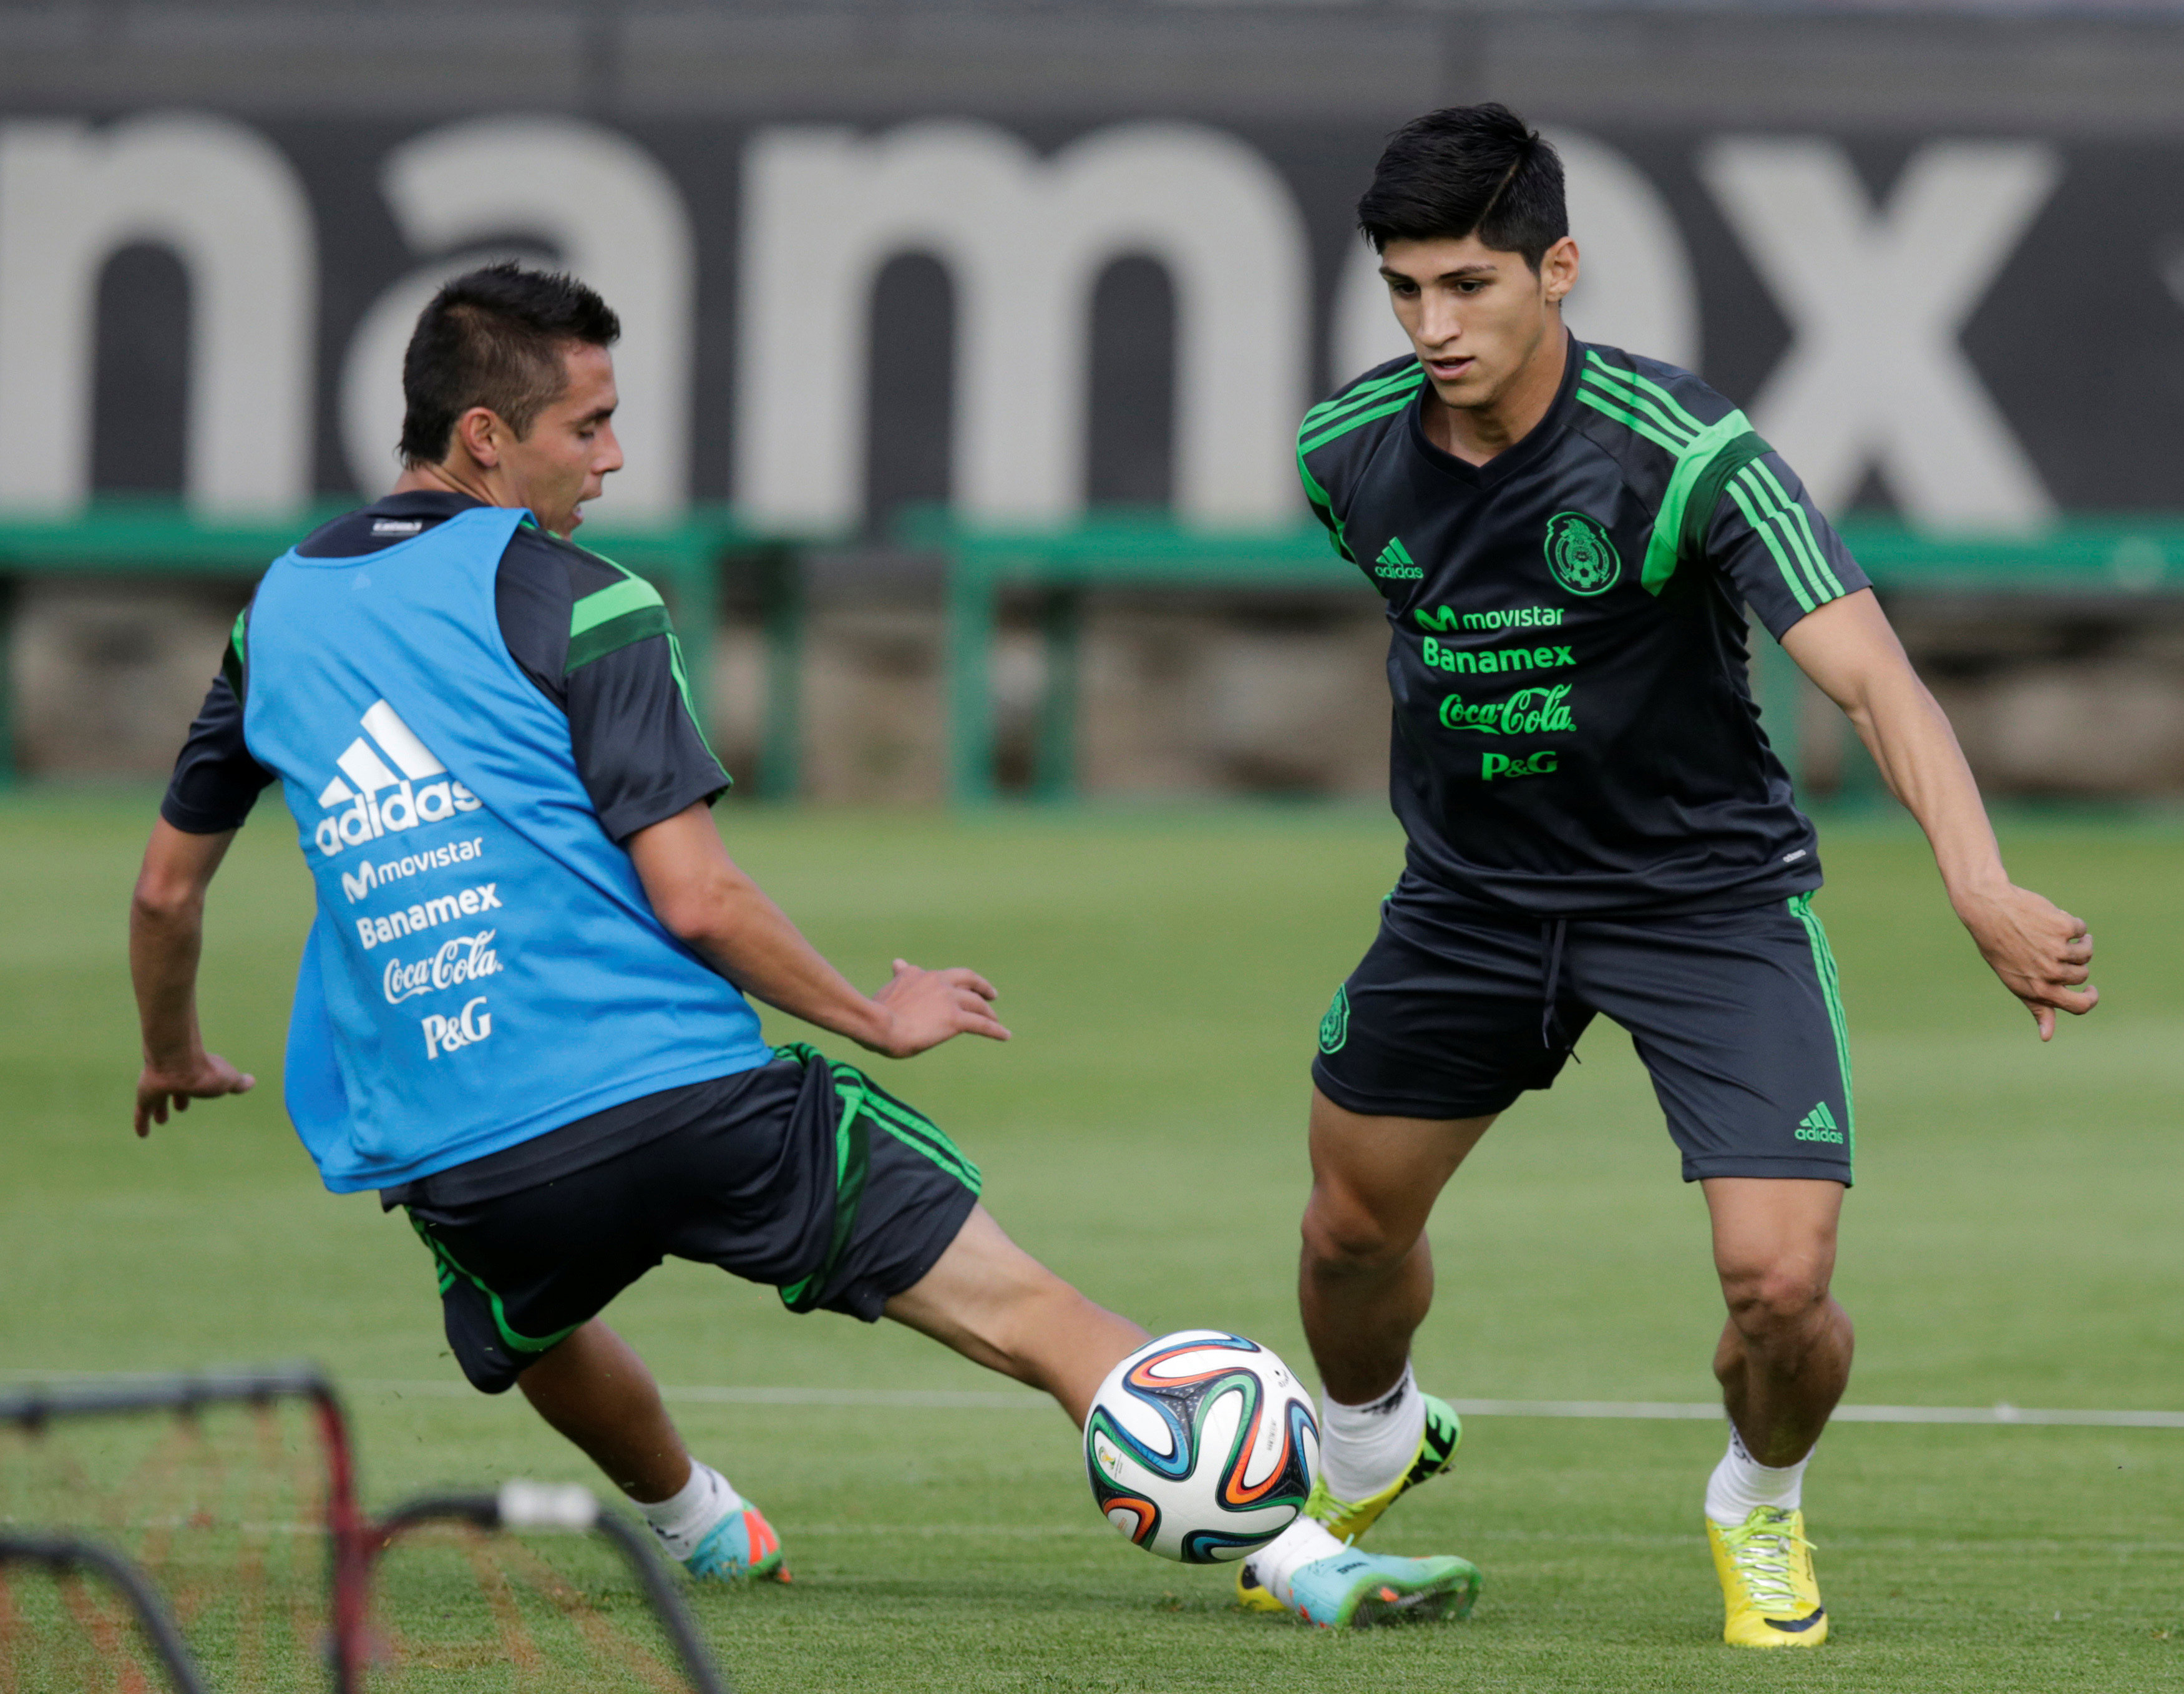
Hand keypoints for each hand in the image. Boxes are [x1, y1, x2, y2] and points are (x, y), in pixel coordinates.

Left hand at [135, 1051, 255, 1136]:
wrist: (178, 1062)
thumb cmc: (206, 1072)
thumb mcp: (229, 1080)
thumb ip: (238, 1083)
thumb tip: (251, 1081)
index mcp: (198, 1074)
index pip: (201, 1083)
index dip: (203, 1089)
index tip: (205, 1093)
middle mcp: (178, 1080)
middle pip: (179, 1091)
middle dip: (180, 1099)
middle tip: (181, 1108)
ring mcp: (160, 1087)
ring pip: (160, 1100)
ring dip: (161, 1110)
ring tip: (161, 1121)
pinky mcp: (146, 1096)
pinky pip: (143, 1112)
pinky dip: (141, 1123)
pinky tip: (142, 1135)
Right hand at [863, 959, 1010, 1057]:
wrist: (876, 1023)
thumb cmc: (875, 1012)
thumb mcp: (888, 989)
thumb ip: (899, 980)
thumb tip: (897, 962)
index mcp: (918, 974)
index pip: (940, 975)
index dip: (949, 981)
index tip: (952, 985)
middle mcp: (937, 981)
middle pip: (967, 980)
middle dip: (981, 986)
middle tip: (991, 994)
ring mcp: (948, 999)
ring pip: (977, 1003)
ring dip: (988, 1012)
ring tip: (995, 1020)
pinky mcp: (955, 1019)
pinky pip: (982, 1024)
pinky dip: (995, 1030)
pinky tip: (1005, 1035)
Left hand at [1953, 883, 2096, 1040]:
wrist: (1987, 910)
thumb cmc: (1999, 948)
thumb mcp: (2015, 982)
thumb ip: (2037, 1007)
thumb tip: (2046, 1037)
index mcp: (2038, 990)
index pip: (2079, 1006)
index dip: (2090, 999)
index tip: (2090, 989)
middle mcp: (2050, 973)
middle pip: (2083, 975)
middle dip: (2073, 963)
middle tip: (2052, 950)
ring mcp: (2058, 950)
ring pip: (2086, 952)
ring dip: (2078, 943)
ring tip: (2055, 935)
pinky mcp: (2064, 928)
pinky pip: (2081, 929)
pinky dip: (2070, 923)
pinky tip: (2049, 919)